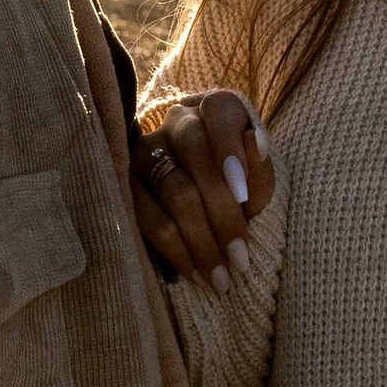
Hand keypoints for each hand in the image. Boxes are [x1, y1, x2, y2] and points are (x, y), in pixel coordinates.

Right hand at [133, 90, 266, 291]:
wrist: (213, 208)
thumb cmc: (242, 188)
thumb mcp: (260, 180)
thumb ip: (261, 167)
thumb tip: (255, 142)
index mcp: (216, 109)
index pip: (219, 111)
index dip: (230, 149)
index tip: (244, 196)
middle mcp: (178, 121)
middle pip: (195, 154)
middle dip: (222, 212)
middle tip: (240, 259)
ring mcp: (147, 150)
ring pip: (174, 191)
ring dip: (202, 240)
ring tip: (222, 277)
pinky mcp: (125, 182)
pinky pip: (147, 217)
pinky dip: (175, 249)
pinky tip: (195, 273)